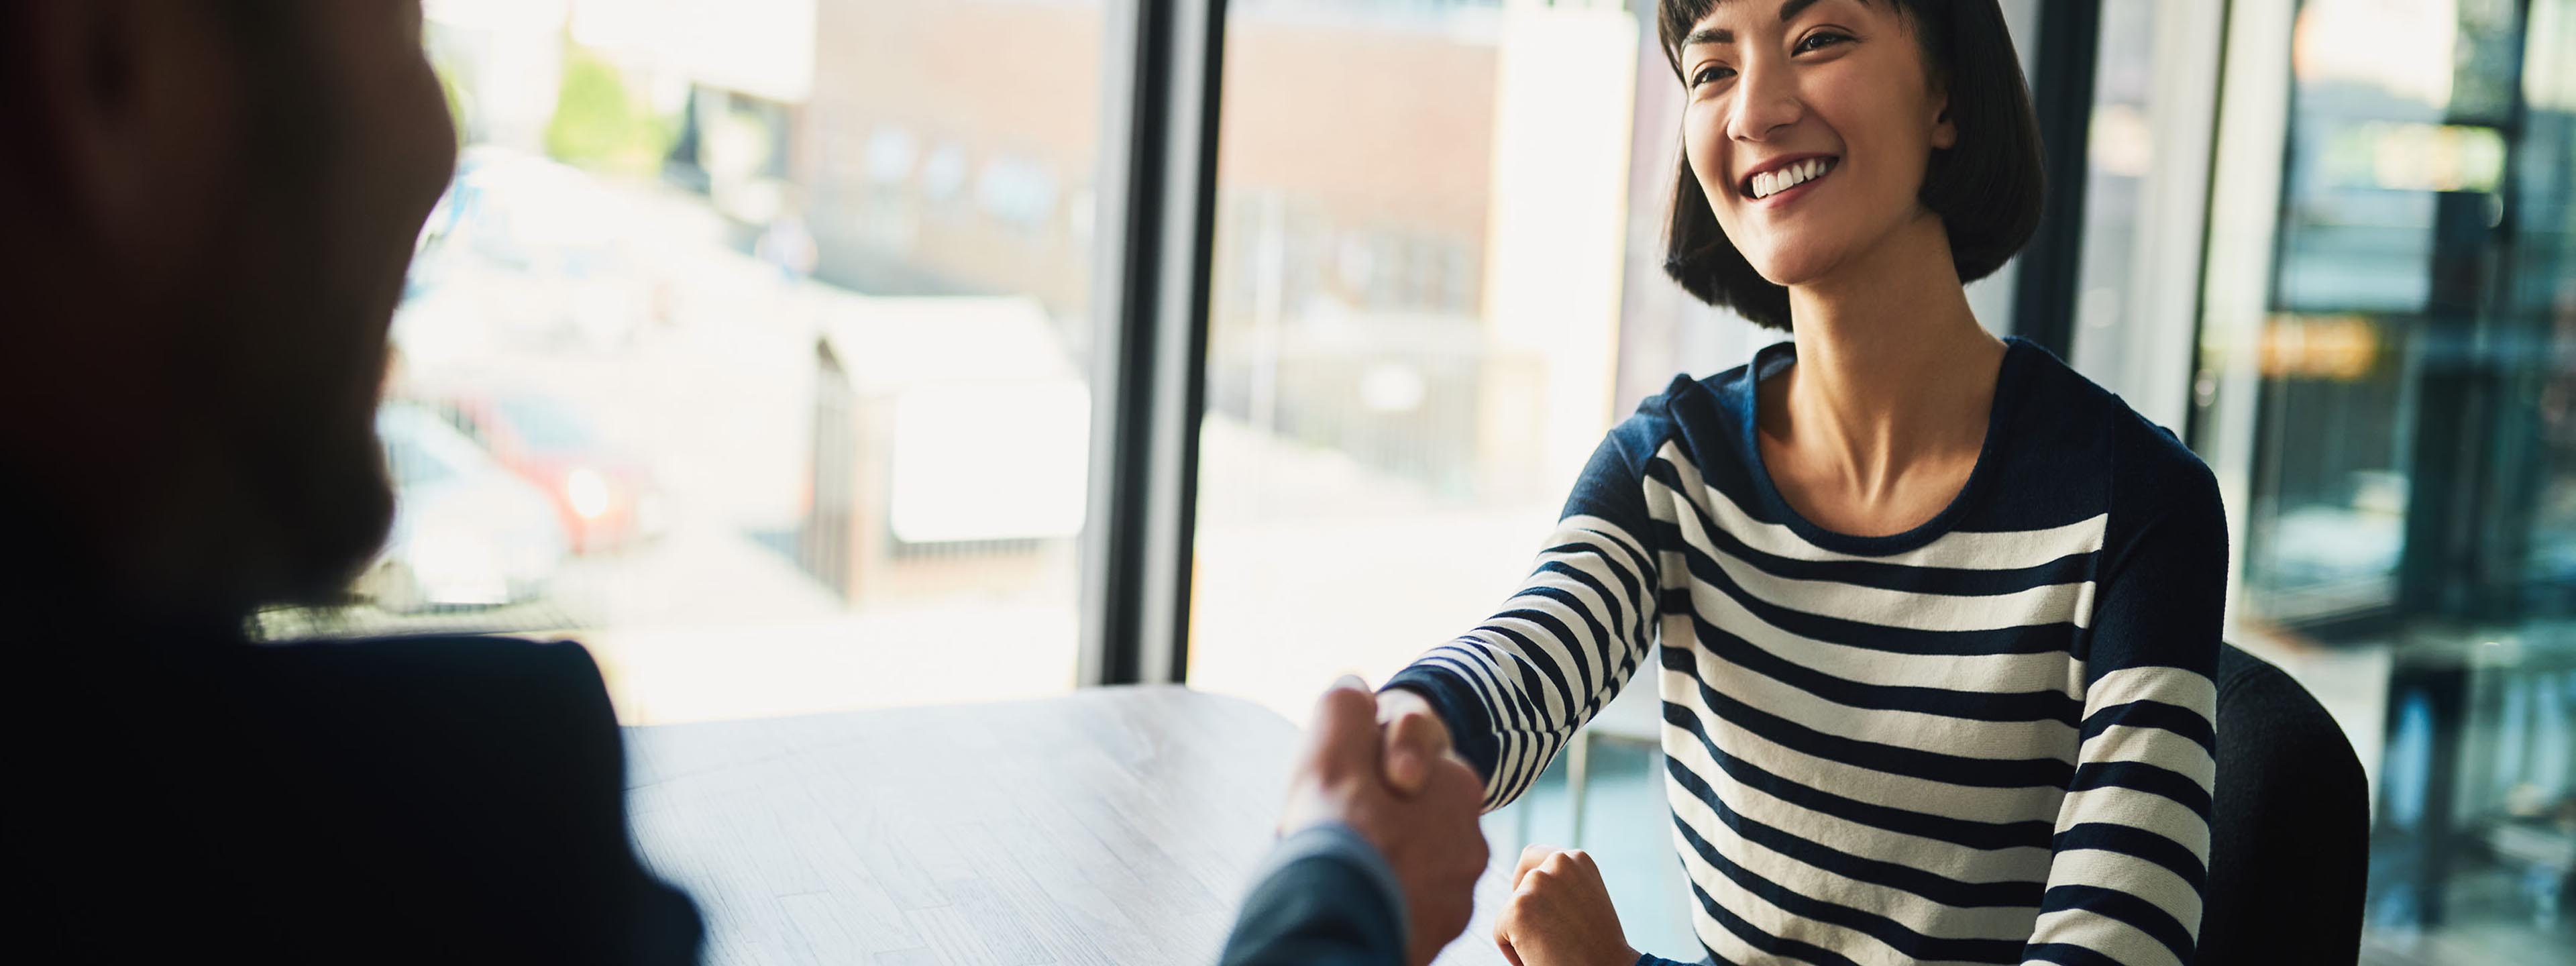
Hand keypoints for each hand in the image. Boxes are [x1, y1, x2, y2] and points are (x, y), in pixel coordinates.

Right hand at [1281, 678, 1491, 965]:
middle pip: (1411, 821)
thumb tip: (1355, 684)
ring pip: (1410, 867)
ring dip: (1380, 864)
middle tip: (1335, 834)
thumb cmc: (1337, 829)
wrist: (1329, 930)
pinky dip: (1382, 903)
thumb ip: (1347, 705)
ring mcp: (1456, 899)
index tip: (1341, 792)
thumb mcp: (1335, 741)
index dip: (1365, 774)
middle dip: (1377, 822)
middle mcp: (1472, 846)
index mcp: (1460, 789)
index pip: (1411, 766)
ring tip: (1340, 872)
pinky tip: (1352, 902)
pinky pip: (1407, 909)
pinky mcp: (1437, 938)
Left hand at [1494, 846, 1636, 965]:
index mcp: (1577, 859)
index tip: (1540, 908)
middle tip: (1546, 933)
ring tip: (1550, 948)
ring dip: (1523, 929)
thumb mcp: (1586, 900)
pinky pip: (1500, 932)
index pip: (1533, 857)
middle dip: (1526, 907)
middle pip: (1519, 882)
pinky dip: (1513, 951)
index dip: (1528, 881)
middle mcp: (1558, 862)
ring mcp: (1537, 883)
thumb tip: (1529, 883)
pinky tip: (1539, 958)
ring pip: (1511, 909)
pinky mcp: (1518, 909)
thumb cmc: (1598, 946)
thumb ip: (1562, 885)